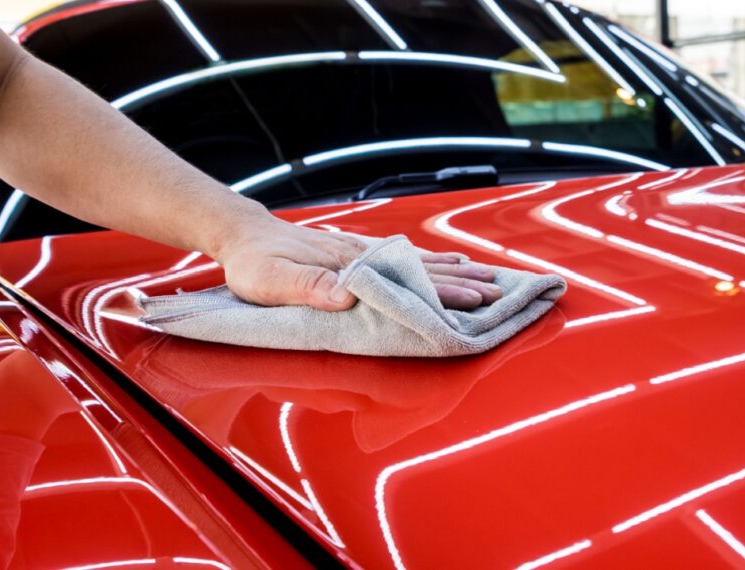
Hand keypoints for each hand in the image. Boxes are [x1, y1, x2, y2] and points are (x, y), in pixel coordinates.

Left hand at [215, 213, 501, 310]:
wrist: (244, 234)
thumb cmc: (254, 263)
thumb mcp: (270, 280)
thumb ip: (307, 287)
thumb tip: (349, 294)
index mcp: (350, 266)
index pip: (407, 282)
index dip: (444, 293)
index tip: (477, 301)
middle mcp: (363, 256)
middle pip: (424, 270)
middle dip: (464, 283)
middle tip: (500, 292)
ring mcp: (363, 252)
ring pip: (420, 261)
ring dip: (455, 271)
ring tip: (488, 276)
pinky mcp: (357, 252)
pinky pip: (404, 257)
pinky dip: (431, 261)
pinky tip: (446, 262)